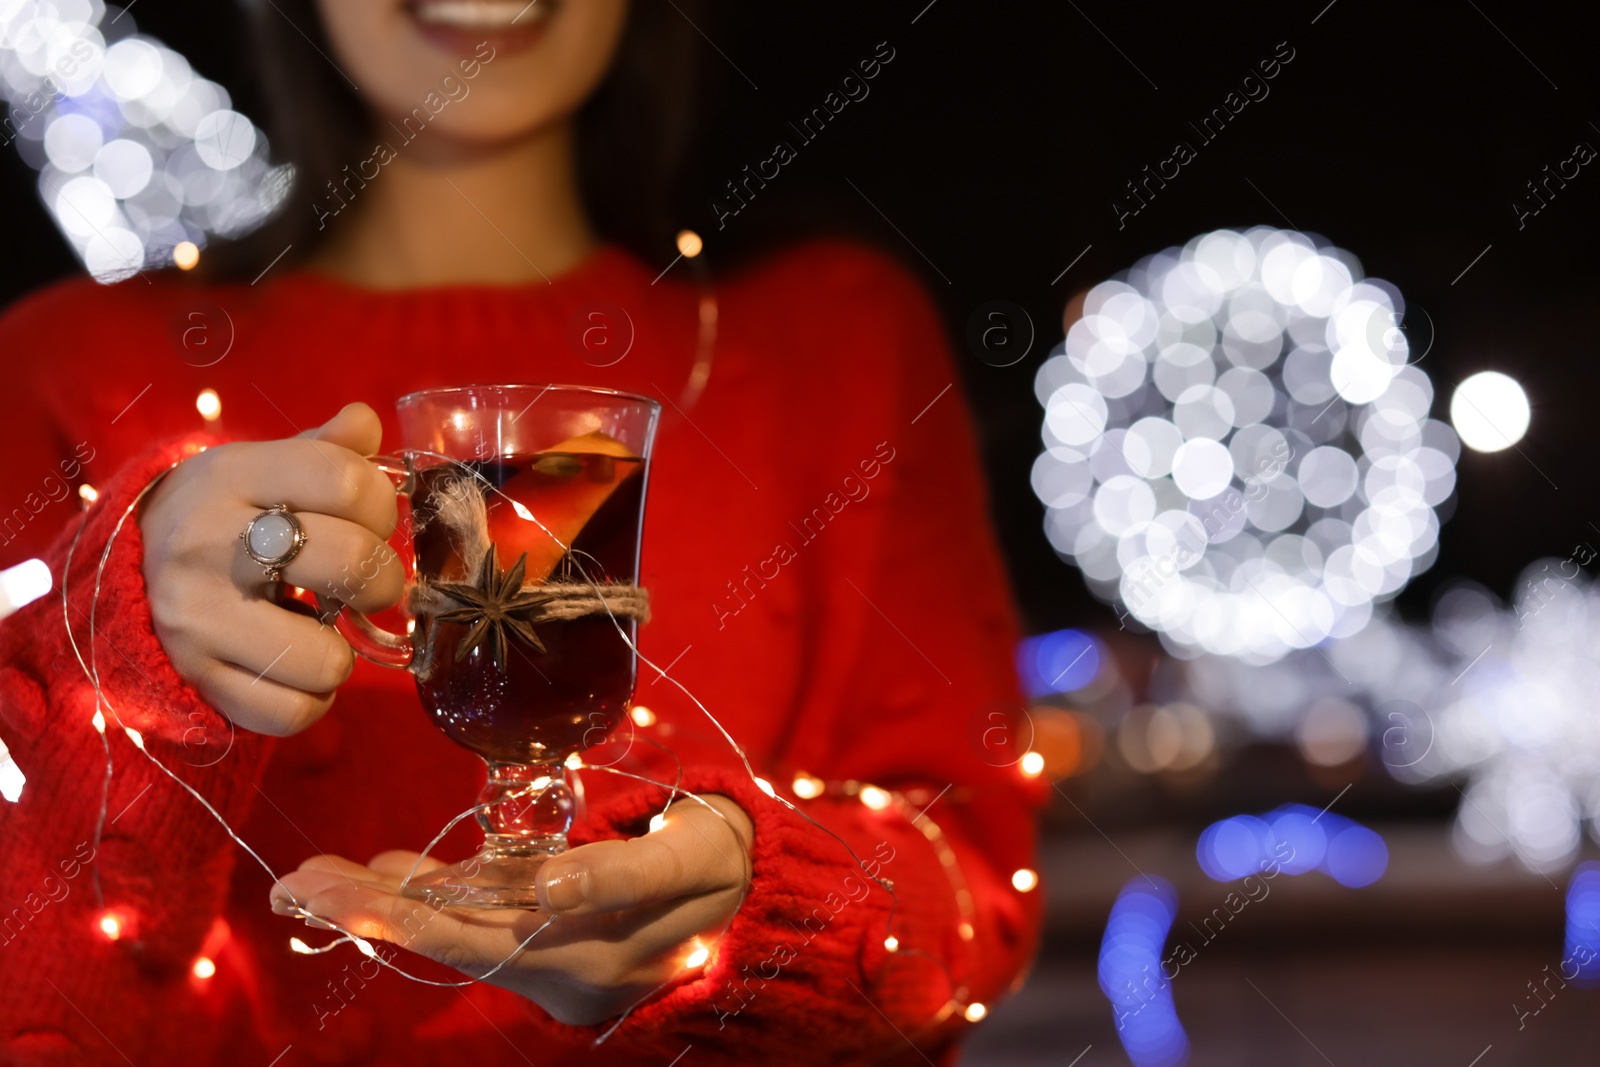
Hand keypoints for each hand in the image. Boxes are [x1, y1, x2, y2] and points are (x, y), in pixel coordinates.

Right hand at [140, 403, 401, 736]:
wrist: (127, 572)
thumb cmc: (226, 514)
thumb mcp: (263, 468)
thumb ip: (324, 448)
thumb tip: (365, 422)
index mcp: (231, 475)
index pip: (346, 479)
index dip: (381, 505)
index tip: (372, 521)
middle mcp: (207, 542)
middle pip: (348, 560)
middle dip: (382, 580)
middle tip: (368, 584)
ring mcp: (196, 617)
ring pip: (323, 656)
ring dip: (342, 653)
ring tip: (323, 632)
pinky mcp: (195, 678)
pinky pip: (289, 712)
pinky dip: (310, 701)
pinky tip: (298, 671)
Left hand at [271, 794, 753, 1025]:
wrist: (748, 909)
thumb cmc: (719, 867)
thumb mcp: (689, 859)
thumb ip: (622, 874)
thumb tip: (550, 884)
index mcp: (597, 948)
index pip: (492, 932)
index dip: (422, 909)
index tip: (357, 890)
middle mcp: (559, 966)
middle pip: (452, 938)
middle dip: (372, 910)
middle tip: (301, 882)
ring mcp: (548, 961)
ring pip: (453, 933)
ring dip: (383, 906)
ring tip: (315, 880)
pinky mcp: (543, 947)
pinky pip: (474, 926)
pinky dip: (426, 899)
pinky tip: (385, 871)